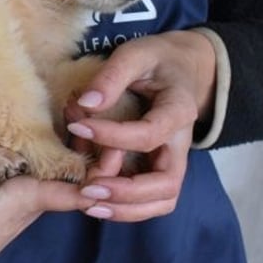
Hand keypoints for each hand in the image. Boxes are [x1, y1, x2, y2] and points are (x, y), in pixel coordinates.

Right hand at [0, 114, 94, 262]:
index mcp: (22, 200)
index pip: (74, 189)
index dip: (98, 172)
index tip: (115, 148)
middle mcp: (30, 202)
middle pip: (76, 174)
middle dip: (92, 145)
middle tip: (92, 107)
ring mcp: (23, 202)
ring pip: (62, 172)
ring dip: (74, 145)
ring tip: (76, 108)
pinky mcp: (10, 198)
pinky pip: (42, 171)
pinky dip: (51, 149)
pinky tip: (46, 127)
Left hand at [64, 30, 215, 221]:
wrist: (184, 67)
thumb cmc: (157, 59)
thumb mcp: (136, 54)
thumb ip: (112, 76)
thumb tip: (86, 103)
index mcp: (179, 110)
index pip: (148, 134)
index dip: (111, 135)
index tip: (78, 124)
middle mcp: (181, 143)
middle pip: (166, 182)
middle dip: (126, 191)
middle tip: (88, 188)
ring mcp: (174, 159)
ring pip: (163, 199)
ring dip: (127, 208)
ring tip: (89, 204)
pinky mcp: (161, 167)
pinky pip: (152, 199)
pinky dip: (128, 208)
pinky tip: (97, 203)